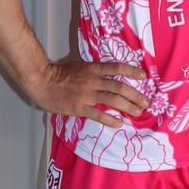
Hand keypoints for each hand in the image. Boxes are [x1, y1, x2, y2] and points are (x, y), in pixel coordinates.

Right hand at [27, 60, 148, 127]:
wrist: (42, 82)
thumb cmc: (59, 73)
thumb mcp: (80, 65)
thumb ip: (94, 69)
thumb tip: (108, 72)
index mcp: (93, 69)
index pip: (117, 68)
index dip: (132, 71)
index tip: (144, 76)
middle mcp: (93, 81)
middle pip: (119, 87)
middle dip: (135, 95)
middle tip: (146, 102)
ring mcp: (87, 95)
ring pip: (113, 100)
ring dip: (128, 107)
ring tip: (138, 112)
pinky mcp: (80, 108)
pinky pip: (99, 115)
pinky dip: (111, 120)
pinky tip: (119, 123)